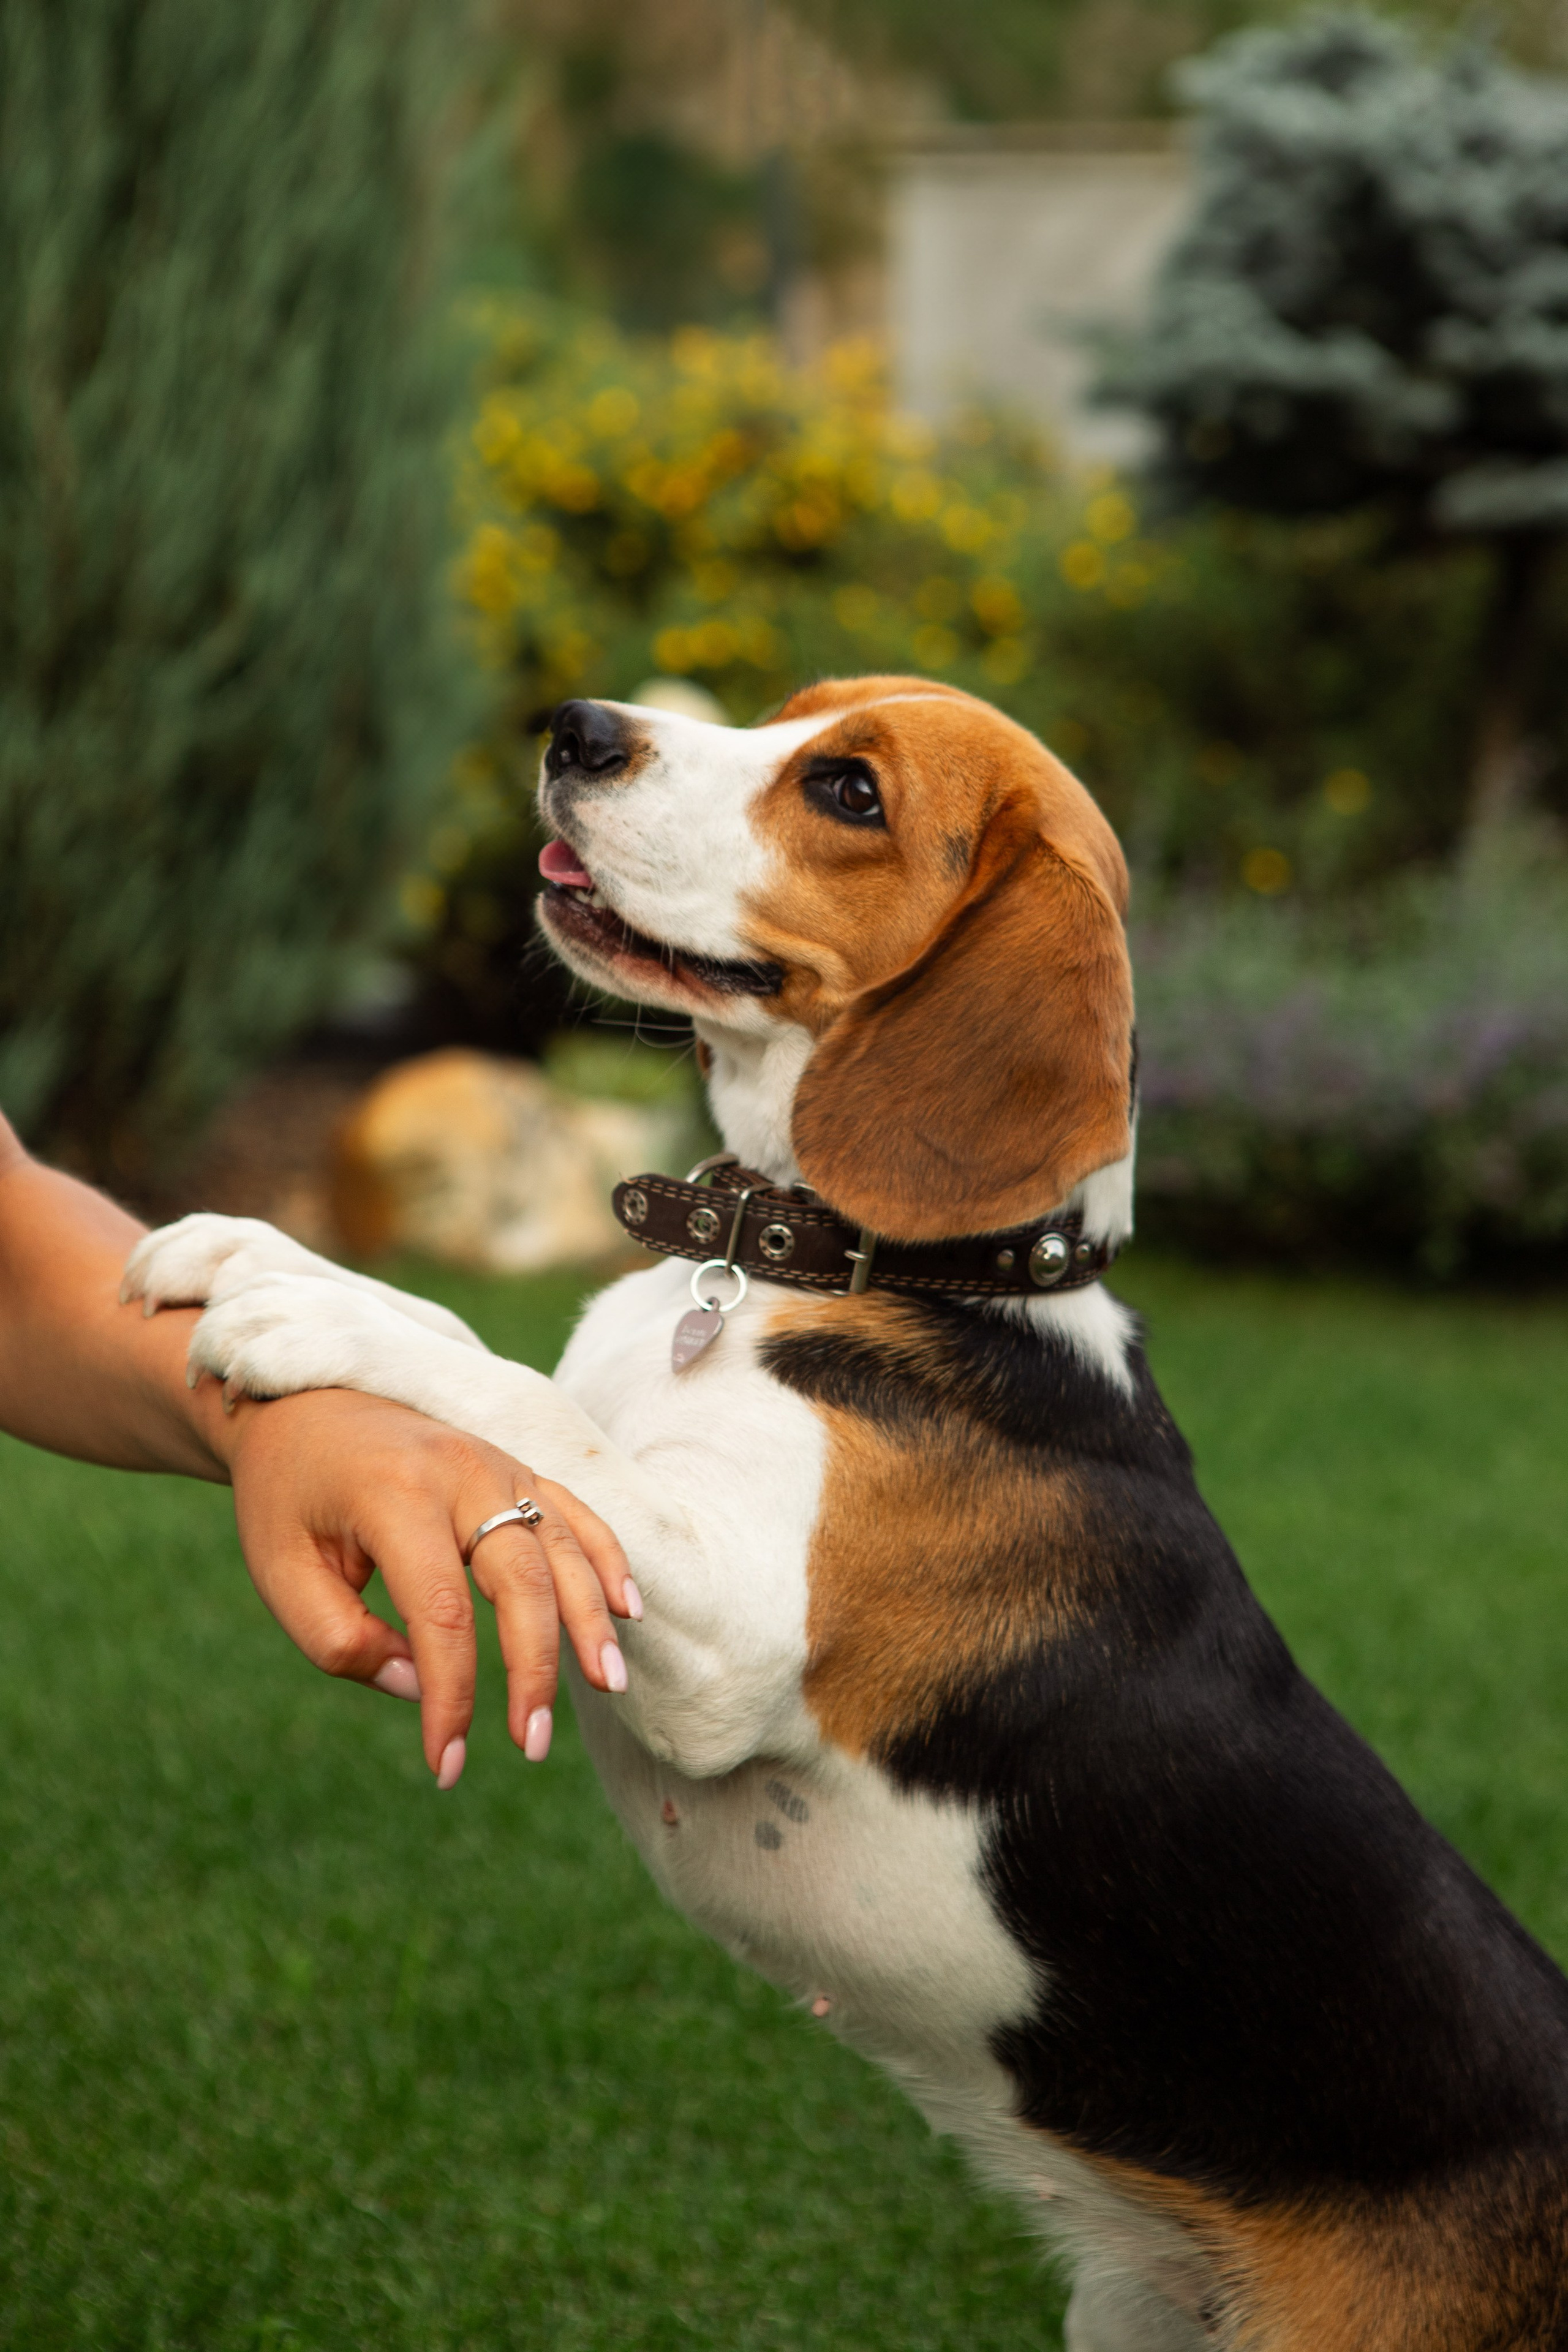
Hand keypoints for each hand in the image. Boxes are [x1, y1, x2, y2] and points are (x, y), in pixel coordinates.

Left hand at [215, 1385, 639, 1787]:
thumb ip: (341, 1641)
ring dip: (590, 1622)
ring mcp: (497, 1462)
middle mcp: (461, 1472)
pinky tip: (627, 1610)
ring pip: (564, 1547)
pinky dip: (607, 1561)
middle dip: (534, 1670)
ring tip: (610, 1685)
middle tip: (533, 1745)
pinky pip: (575, 1513)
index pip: (442, 1614)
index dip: (452, 1697)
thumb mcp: (281, 1572)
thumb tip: (422, 1689)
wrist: (299, 1402)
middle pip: (523, 1582)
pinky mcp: (515, 1465)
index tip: (446, 1764)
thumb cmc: (287, 1495)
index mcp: (395, 1497)